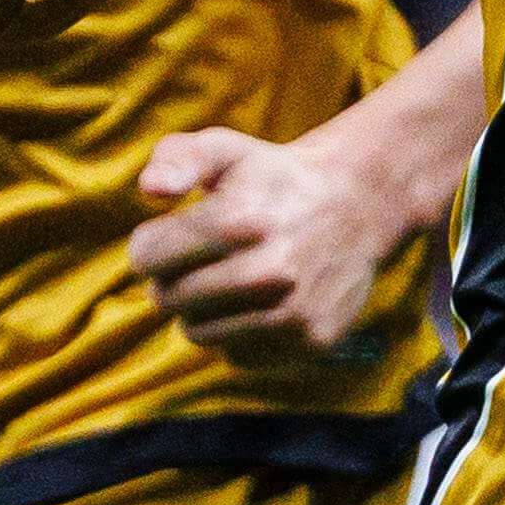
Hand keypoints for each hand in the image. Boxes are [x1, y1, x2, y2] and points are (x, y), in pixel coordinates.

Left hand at [129, 123, 423, 366]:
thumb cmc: (273, 177)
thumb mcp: (224, 149)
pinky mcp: (311, 339)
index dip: (150, 244)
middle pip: (167, 299)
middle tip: (196, 261)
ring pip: (199, 333)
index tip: (168, 236)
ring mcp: (293, 310)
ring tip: (224, 281)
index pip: (147, 256)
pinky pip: (237, 355)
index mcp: (238, 219)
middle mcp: (268, 270)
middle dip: (170, 279)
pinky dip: (236, 333)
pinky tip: (256, 303)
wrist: (358, 203)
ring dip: (200, 311)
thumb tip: (152, 191)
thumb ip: (176, 159)